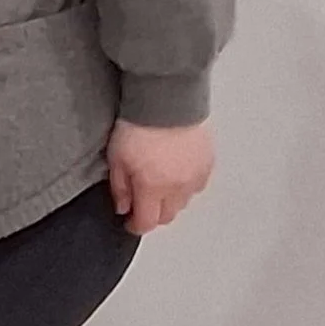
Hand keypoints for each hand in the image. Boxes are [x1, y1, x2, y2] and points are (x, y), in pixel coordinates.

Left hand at [107, 118, 213, 234]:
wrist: (166, 99)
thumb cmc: (139, 124)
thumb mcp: (116, 158)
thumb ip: (120, 187)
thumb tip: (123, 207)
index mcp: (153, 187)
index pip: (148, 222)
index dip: (136, 226)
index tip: (130, 223)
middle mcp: (178, 186)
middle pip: (168, 215)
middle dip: (153, 214)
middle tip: (142, 205)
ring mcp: (195, 176)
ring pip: (184, 202)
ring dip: (170, 201)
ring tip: (158, 186)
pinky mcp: (207, 163)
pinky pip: (197, 185)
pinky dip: (186, 186)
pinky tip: (175, 173)